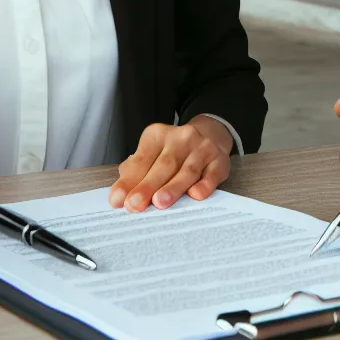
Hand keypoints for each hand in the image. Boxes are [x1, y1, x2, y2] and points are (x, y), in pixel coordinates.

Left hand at [109, 116, 232, 210]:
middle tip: (135, 205)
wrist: (210, 134)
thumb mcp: (152, 152)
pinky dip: (204, 185)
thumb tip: (120, 193)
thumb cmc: (174, 151)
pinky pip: (212, 173)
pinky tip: (195, 195)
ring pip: (187, 170)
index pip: (142, 159)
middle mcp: (181, 138)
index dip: (130, 180)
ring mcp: (203, 148)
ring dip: (173, 187)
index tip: (119, 199)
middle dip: (148, 186)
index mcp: (158, 135)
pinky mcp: (220, 160)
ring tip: (160, 202)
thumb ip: (136, 171)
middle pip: (164, 165)